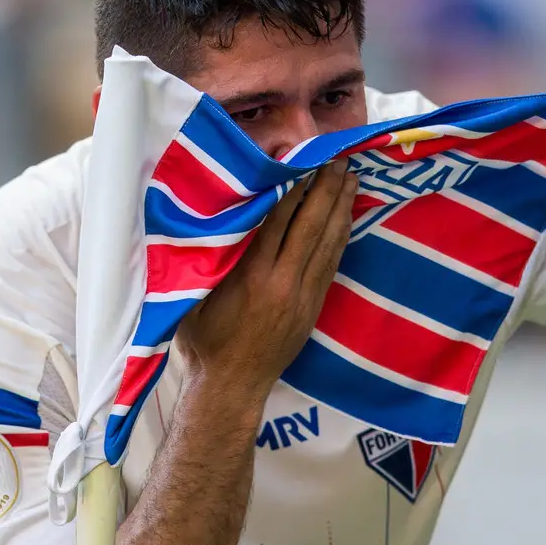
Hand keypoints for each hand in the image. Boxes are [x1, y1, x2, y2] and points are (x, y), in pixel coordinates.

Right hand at [176, 162, 357, 395]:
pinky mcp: (312, 307)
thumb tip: (215, 217)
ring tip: (350, 177)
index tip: (298, 158)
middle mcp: (283, 282)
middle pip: (310, 226)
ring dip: (340, 208)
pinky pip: (331, 264)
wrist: (231, 387)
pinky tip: (346, 218)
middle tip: (337, 158)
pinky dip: (340, 237)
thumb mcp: (195, 295)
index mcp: (252, 276)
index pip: (277, 220)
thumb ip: (210, 257)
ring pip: (327, 243)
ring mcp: (302, 296)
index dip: (290, 186)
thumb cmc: (203, 341)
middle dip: (325, 189)